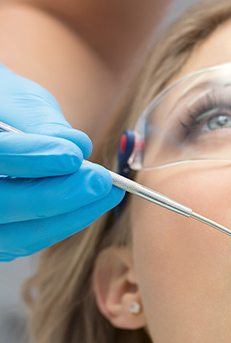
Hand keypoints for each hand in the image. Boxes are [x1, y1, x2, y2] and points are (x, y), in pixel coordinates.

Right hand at [0, 64, 123, 260]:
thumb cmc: (5, 109)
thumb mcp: (18, 102)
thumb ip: (43, 124)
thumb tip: (79, 147)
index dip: (32, 158)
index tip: (73, 156)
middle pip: (3, 204)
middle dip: (58, 195)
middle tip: (100, 180)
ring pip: (19, 233)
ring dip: (71, 214)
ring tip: (108, 190)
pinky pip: (29, 240)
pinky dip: (65, 223)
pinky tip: (93, 203)